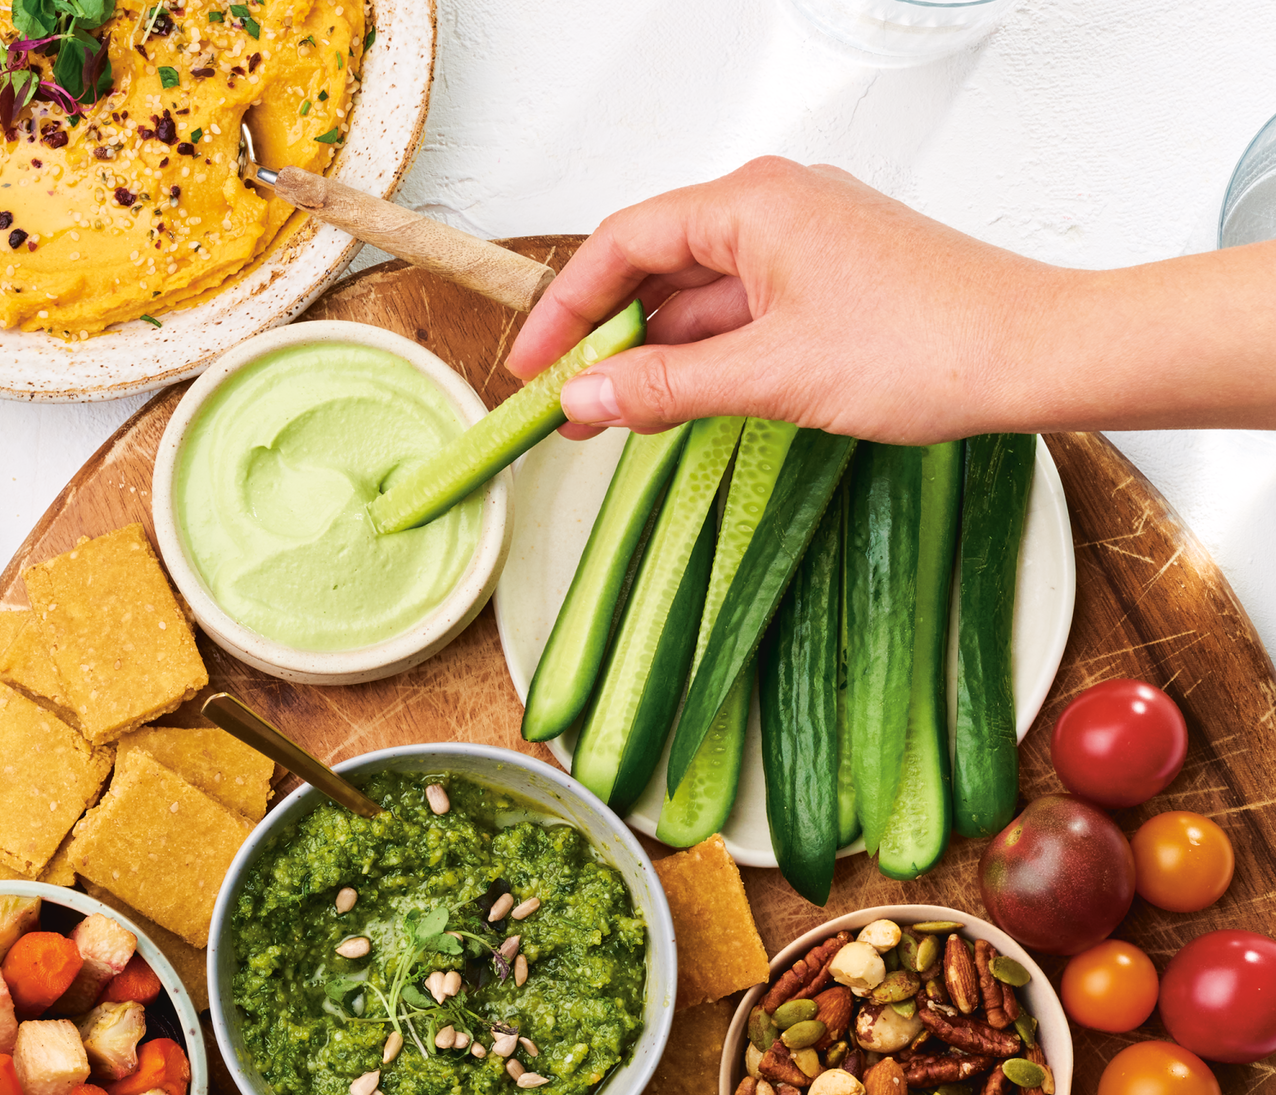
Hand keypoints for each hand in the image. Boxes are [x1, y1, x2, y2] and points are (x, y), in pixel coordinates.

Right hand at [507, 159, 1057, 445]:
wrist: (1032, 354)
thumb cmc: (928, 345)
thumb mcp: (772, 377)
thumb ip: (667, 390)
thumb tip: (586, 399)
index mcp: (753, 204)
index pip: (624, 244)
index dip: (565, 309)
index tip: (532, 368)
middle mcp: (775, 208)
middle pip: (655, 266)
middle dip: (603, 338)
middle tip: (561, 404)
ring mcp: (805, 245)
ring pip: (698, 297)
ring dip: (652, 356)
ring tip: (608, 419)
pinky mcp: (830, 283)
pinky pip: (741, 314)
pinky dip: (702, 359)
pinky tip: (677, 404)